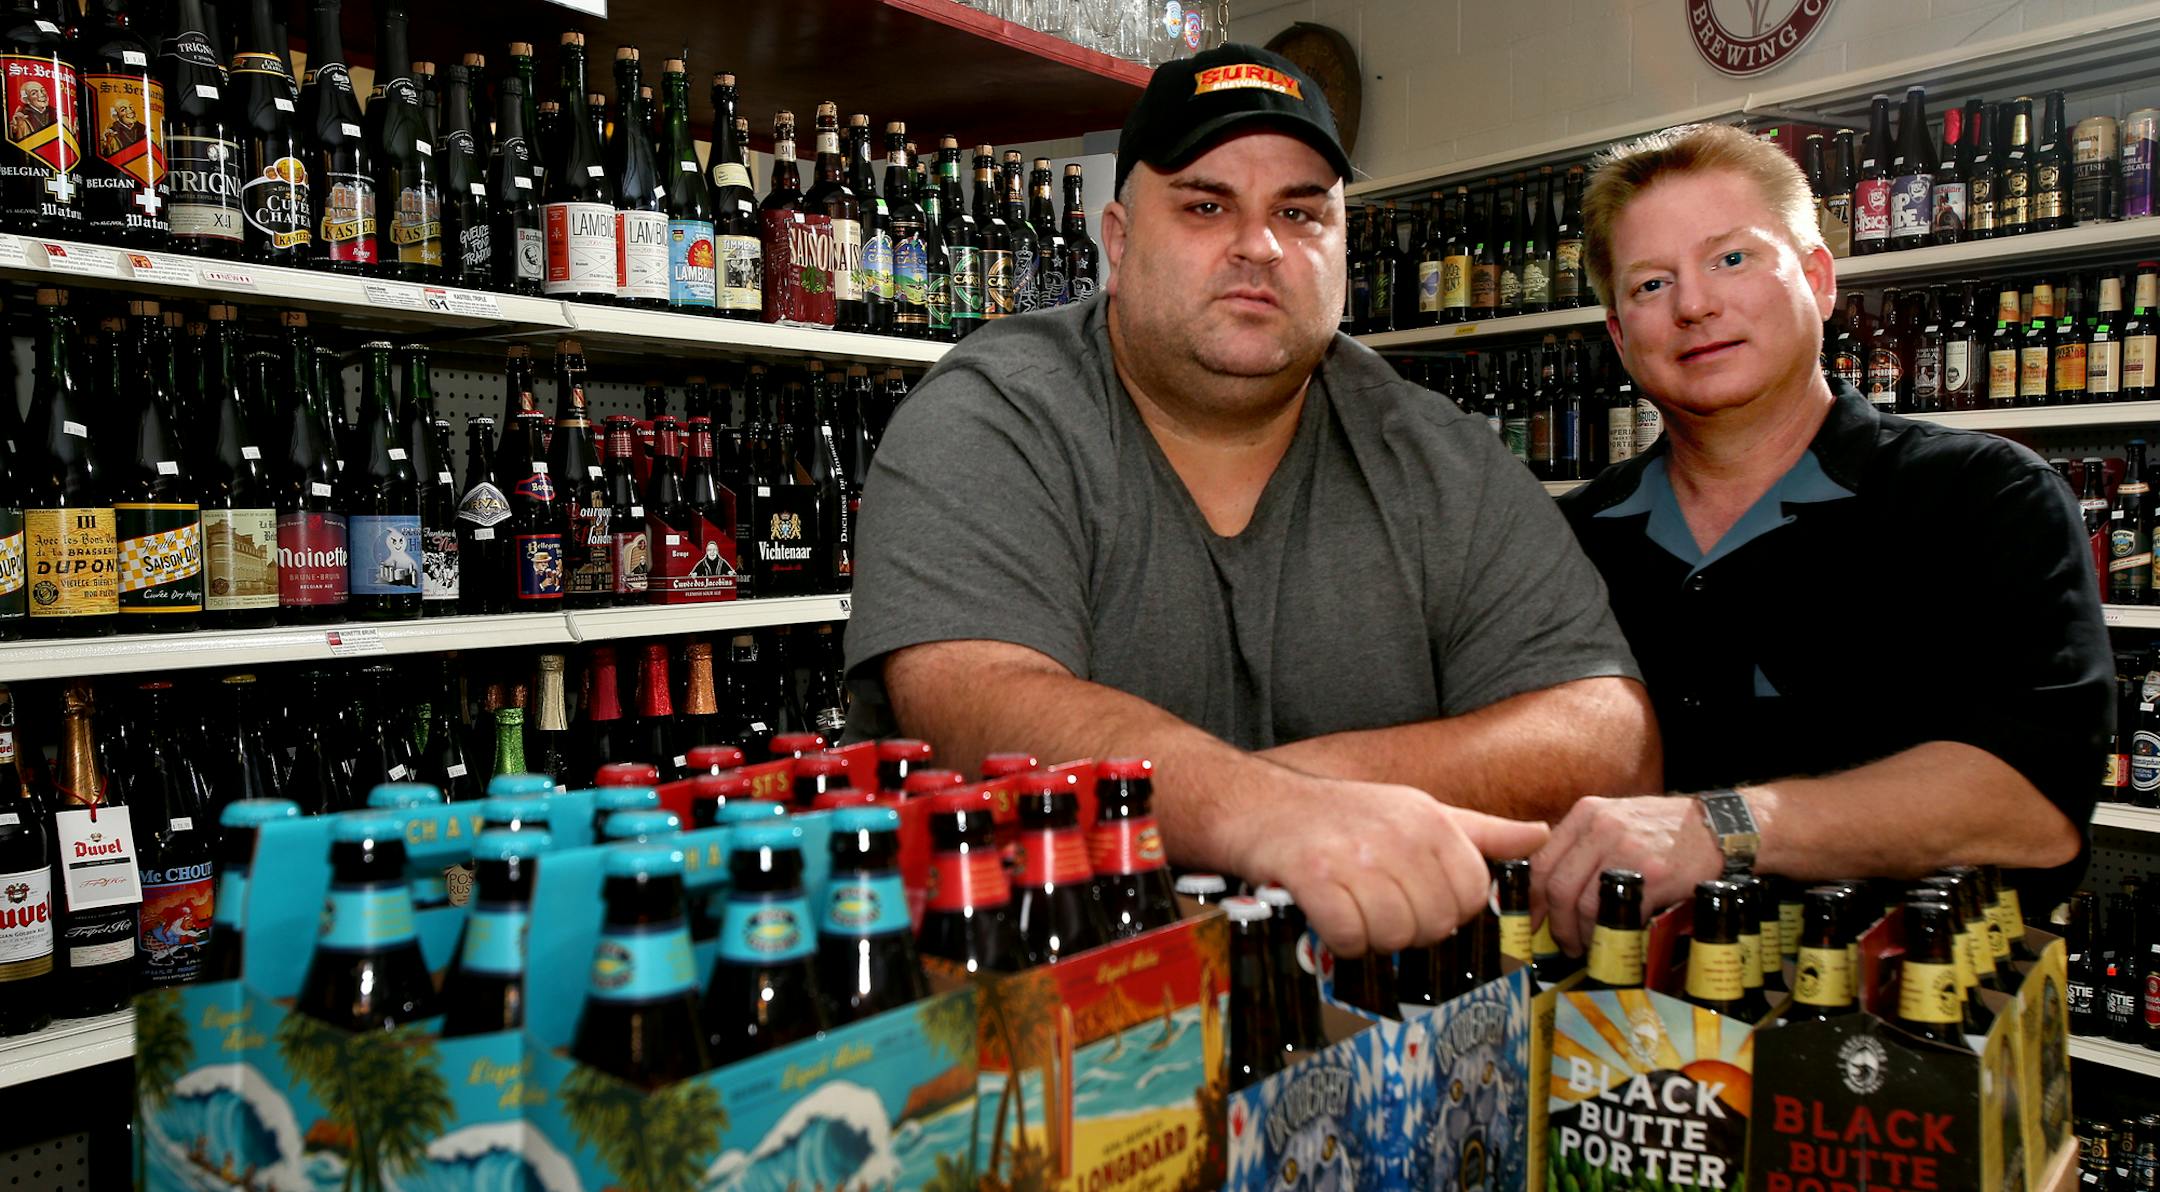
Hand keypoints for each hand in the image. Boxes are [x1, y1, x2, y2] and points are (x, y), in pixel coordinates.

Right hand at [1237, 777, 1549, 957]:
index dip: (1445, 913)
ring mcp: (1355, 855)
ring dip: (1370, 938)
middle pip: (1433, 924)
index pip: (1470, 896)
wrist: (1258, 804)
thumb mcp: (1417, 810)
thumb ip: (1481, 831)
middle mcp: (1399, 834)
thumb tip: (1542, 834)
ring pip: (1392, 935)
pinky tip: (1326, 917)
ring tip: (1350, 912)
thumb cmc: (1343, 815)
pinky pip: (1348, 936)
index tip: (1414, 903)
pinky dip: (1338, 940)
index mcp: (1431, 820)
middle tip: (1377, 911)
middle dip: (1407, 932)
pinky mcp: (1313, 875)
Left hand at [1529, 794, 1723, 955]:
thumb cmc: (1664, 828)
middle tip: (1563, 941)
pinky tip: (1615, 940)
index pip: (1542, 861)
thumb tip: (1549, 883)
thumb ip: (1583, 842)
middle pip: (1558, 887)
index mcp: (1587, 814)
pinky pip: (1620, 914)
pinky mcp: (1654, 876)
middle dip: (1555, 923)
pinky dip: (1612, 934)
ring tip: (1587, 945)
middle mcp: (1602, 828)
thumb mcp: (1616, 818)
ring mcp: (1628, 851)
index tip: (1534, 919)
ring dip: (1580, 934)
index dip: (1532, 898)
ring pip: (1584, 904)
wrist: (1717, 828)